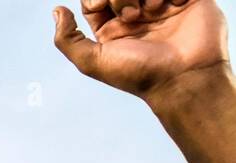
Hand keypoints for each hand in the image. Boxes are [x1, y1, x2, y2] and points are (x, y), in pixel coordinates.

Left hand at [54, 0, 229, 103]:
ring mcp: (161, 5)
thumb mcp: (93, 62)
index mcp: (111, 28)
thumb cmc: (139, 73)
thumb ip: (67, 40)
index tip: (102, 5)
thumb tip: (57, 10)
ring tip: (154, 11)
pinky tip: (176, 5)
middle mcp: (135, 15)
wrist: (184, 76)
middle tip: (132, 15)